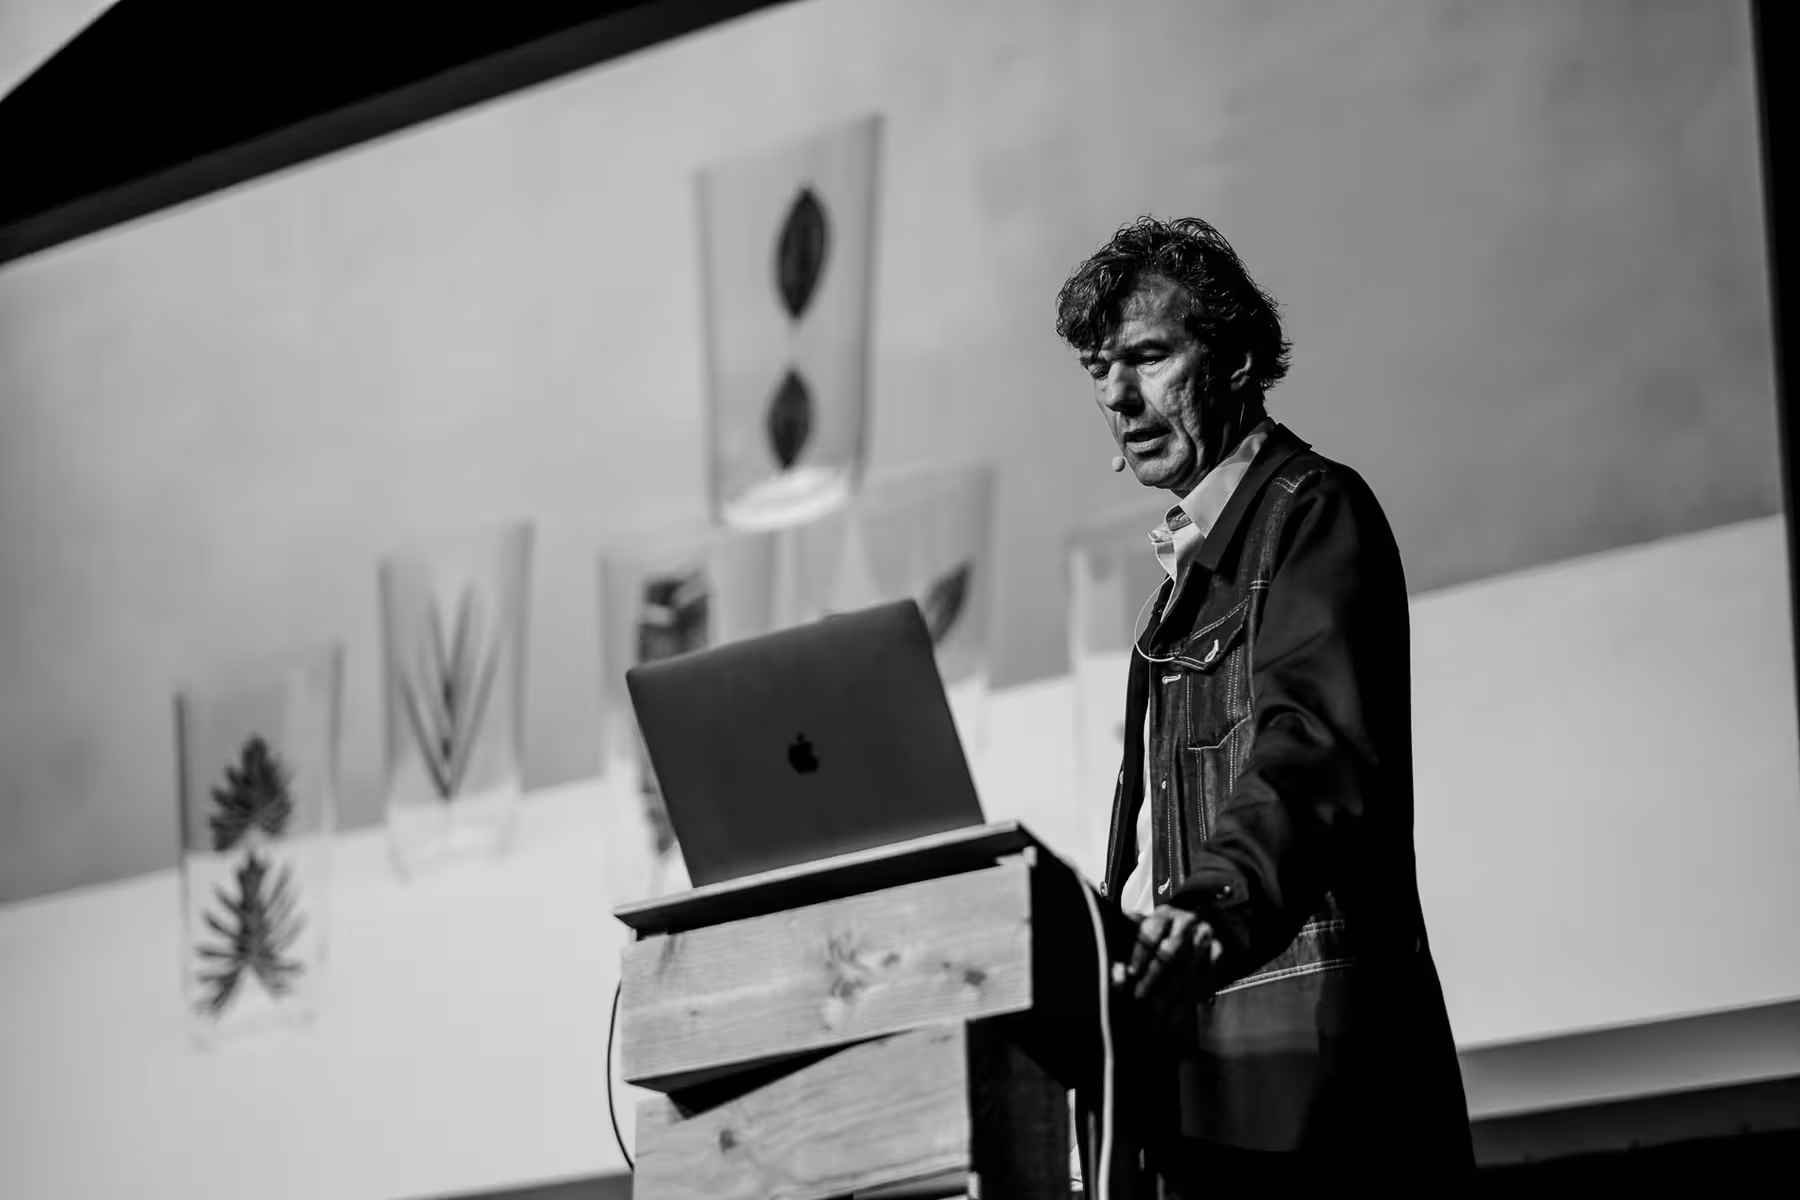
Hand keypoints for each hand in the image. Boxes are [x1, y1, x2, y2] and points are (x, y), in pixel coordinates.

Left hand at [1116, 904, 1223, 1024]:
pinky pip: (1205, 978)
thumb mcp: (1137, 940)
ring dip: (1169, 993)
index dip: (1140, 953)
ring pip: (1187, 968)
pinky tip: (1175, 1016)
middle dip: (1153, 977)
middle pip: (1170, 951)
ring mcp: (1205, 935)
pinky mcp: (1219, 951)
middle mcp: (1187, 921)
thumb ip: (1123, 955)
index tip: (1131, 973)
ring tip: (1155, 1013)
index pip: (1151, 932)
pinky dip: (1189, 999)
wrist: (1192, 936)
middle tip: (1140, 997)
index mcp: (1164, 914)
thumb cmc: (1156, 941)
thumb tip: (1118, 977)